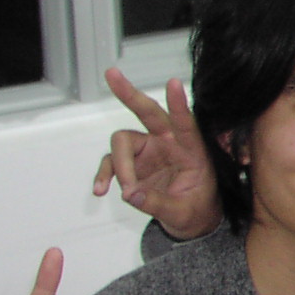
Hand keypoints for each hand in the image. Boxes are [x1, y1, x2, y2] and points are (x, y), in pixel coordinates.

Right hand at [92, 68, 222, 239]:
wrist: (190, 220)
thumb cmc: (195, 210)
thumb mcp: (183, 214)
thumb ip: (159, 204)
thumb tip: (132, 195)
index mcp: (192, 150)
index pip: (186, 124)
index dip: (179, 105)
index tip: (173, 83)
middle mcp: (168, 143)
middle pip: (148, 113)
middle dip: (129, 94)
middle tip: (112, 74)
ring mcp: (148, 150)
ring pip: (123, 141)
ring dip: (120, 165)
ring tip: (127, 191)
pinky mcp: (132, 162)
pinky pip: (111, 162)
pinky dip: (104, 174)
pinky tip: (100, 189)